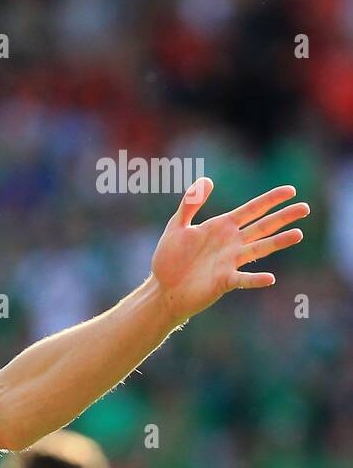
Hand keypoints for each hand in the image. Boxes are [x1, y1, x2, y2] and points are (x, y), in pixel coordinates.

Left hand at [151, 177, 308, 322]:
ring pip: (259, 249)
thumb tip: (207, 180)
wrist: (162, 288)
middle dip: (283, 217)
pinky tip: (270, 278)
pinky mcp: (224, 281)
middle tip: (305, 208)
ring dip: (278, 242)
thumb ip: (190, 203)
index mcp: (222, 227)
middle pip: (263, 227)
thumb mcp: (177, 225)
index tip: (291, 190)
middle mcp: (231, 243)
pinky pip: (243, 279)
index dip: (270, 200)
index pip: (252, 210)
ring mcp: (230, 262)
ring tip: (298, 234)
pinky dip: (256, 279)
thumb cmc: (170, 257)